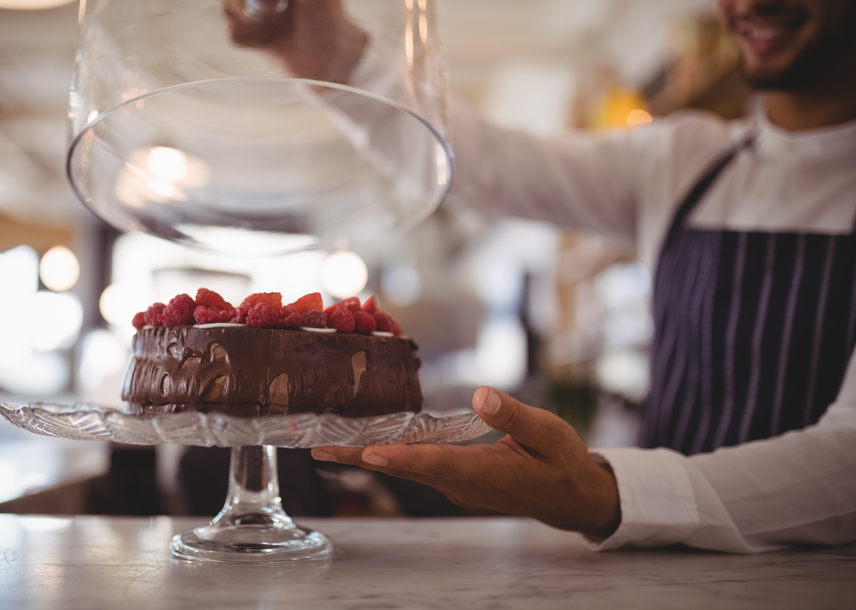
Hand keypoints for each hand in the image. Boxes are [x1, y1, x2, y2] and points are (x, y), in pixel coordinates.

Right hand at [222, 0, 367, 83]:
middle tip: (273, 8)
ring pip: (225, 4)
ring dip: (249, 20)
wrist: (327, 59)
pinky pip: (232, 32)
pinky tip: (268, 39)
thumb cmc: (328, 22)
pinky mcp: (245, 28)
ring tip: (275, 24)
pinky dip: (250, 39)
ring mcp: (250, 3)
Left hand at [312, 387, 621, 538]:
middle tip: (320, 446)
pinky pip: (416, 466)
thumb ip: (515, 415)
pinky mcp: (456, 479)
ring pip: (406, 469)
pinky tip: (369, 442)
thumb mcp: (548, 433)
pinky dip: (389, 454)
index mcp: (486, 473)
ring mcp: (456, 485)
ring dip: (369, 456)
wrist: (571, 497)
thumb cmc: (563, 462)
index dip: (403, 458)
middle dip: (363, 457)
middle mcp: (462, 484)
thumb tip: (481, 395)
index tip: (370, 452)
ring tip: (329, 443)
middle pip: (406, 469)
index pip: (437, 464)